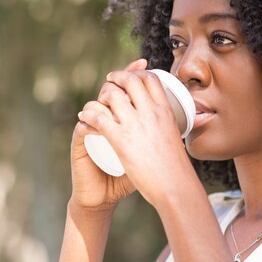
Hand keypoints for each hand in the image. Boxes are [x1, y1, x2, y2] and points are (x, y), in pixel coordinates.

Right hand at [69, 59, 147, 210]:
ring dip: (106, 98)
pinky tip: (100, 117)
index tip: (145, 62)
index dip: (134, 74)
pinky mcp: (80, 144)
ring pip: (95, 104)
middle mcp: (105, 120)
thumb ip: (162, 138)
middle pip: (110, 90)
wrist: (105, 197)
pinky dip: (92, 120)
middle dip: (119, 80)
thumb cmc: (128, 178)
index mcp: (121, 119)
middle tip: (129, 74)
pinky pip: (83, 126)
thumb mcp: (149, 154)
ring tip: (115, 96)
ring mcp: (91, 130)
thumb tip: (190, 124)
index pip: (125, 90)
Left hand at [78, 65, 196, 206]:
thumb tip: (175, 124)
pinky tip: (84, 117)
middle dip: (115, 78)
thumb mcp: (175, 139)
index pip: (151, 79)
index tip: (128, 77)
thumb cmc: (177, 169)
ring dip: (100, 96)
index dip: (136, 73)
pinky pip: (99, 118)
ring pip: (112, 95)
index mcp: (165, 112)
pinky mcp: (121, 141)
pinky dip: (88, 114)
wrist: (175, 187)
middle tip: (108, 85)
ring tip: (95, 104)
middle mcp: (151, 113)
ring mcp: (135, 125)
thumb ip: (170, 129)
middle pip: (130, 81)